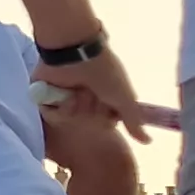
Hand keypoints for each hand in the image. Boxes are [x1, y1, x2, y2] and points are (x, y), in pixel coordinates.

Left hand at [31, 48, 153, 142]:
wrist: (76, 52)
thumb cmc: (104, 72)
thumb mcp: (124, 97)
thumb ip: (133, 120)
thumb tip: (148, 141)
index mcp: (104, 98)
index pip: (106, 124)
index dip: (107, 119)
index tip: (109, 107)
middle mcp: (85, 99)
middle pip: (89, 124)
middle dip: (93, 110)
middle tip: (93, 92)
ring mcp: (65, 98)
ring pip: (71, 121)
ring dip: (77, 105)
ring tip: (78, 89)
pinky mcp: (46, 97)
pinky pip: (51, 115)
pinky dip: (59, 106)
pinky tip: (64, 94)